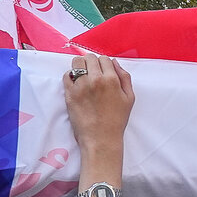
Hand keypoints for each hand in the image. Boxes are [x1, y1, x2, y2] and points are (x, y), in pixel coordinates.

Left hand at [64, 55, 133, 188]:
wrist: (100, 138)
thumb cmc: (117, 119)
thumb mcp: (129, 97)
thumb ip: (124, 77)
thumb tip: (114, 62)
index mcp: (111, 80)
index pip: (104, 59)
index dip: (104, 63)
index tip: (104, 70)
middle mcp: (95, 80)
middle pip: (89, 58)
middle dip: (92, 62)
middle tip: (93, 72)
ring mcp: (80, 86)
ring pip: (76, 63)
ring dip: (80, 66)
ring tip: (84, 75)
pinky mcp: (69, 94)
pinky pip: (67, 75)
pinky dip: (71, 76)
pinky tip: (77, 83)